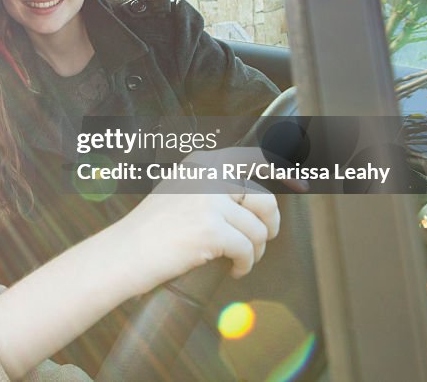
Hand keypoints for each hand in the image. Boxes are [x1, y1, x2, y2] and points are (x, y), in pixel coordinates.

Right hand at [116, 170, 279, 293]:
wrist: (124, 253)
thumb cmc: (149, 230)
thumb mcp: (180, 191)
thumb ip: (212, 186)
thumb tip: (253, 198)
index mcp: (202, 162)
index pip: (254, 157)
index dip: (283, 170)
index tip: (302, 183)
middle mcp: (207, 175)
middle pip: (264, 200)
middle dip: (269, 226)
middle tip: (261, 240)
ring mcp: (209, 200)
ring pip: (257, 231)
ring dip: (254, 251)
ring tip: (238, 260)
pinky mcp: (211, 229)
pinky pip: (247, 250)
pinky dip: (245, 265)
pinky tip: (233, 270)